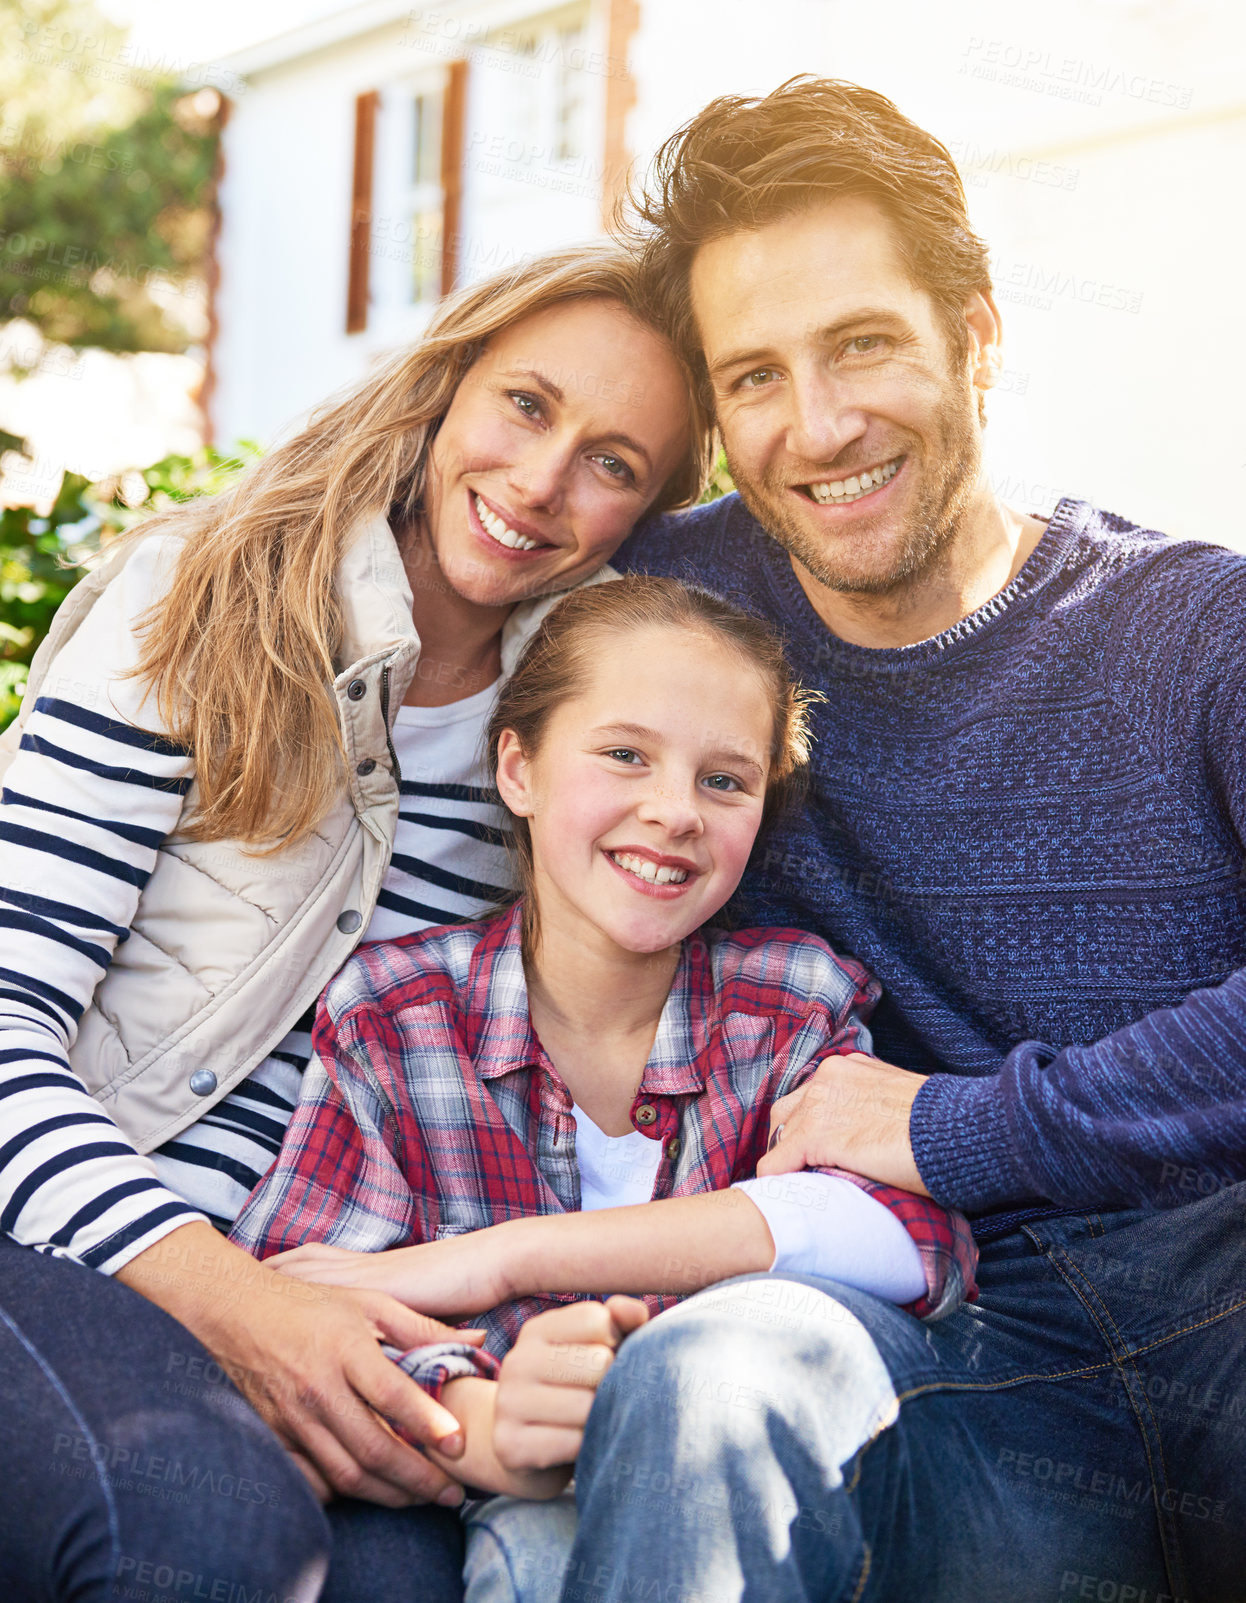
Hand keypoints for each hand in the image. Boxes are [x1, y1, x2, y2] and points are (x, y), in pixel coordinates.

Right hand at [118, 1221, 476, 1507]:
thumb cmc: (311, 1305)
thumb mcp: (369, 1302)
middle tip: (451, 1492)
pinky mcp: (274, 1438)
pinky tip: (372, 1492)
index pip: (393, 1395)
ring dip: (388, 1494)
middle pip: (372, 1449)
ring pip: (345, 1474)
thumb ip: (422, 1328)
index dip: (429, 1423)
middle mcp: (317, 1388)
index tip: (459, 1444)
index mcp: (344, 1348)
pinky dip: (344, 1495)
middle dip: (417, 1478)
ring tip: (421, 1498)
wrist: (236, 1313)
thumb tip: (476, 1343)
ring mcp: (291, 1418)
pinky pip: (313, 1481)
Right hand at [493, 1296, 648, 1473]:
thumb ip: (622, 1323)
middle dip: (613, 1383)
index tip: (610, 1359)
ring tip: (592, 1422)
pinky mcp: (510, 1445)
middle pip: (598, 1362)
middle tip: (603, 1396)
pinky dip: (587, 1448)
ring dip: (603, 1419)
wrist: (530, 1450)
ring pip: (588, 1406)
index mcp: (537, 1330)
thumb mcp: (600, 1348)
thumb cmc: (577, 1390)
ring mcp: (509, 1403)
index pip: (597, 1320)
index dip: (618, 1341)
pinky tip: (578, 1446)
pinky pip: (574, 1443)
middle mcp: (517, 1361)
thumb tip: (634, 1312)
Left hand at [756, 1052, 929, 1193]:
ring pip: (779, 1138)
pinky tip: (787, 1198)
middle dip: (792, 1142)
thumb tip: (871, 1134)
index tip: (820, 1153)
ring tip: (802, 1189)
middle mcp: (827, 1078)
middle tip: (808, 1171)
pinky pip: (776, 1163)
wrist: (958, 1128)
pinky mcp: (815, 1135)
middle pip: (788, 1113)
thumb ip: (873, 1109)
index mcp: (847, 1069)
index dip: (811, 1128)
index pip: (811, 1097)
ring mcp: (818, 1105)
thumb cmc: (942, 1124)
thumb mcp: (900, 1102)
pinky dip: (777, 1181)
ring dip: (789, 1163)